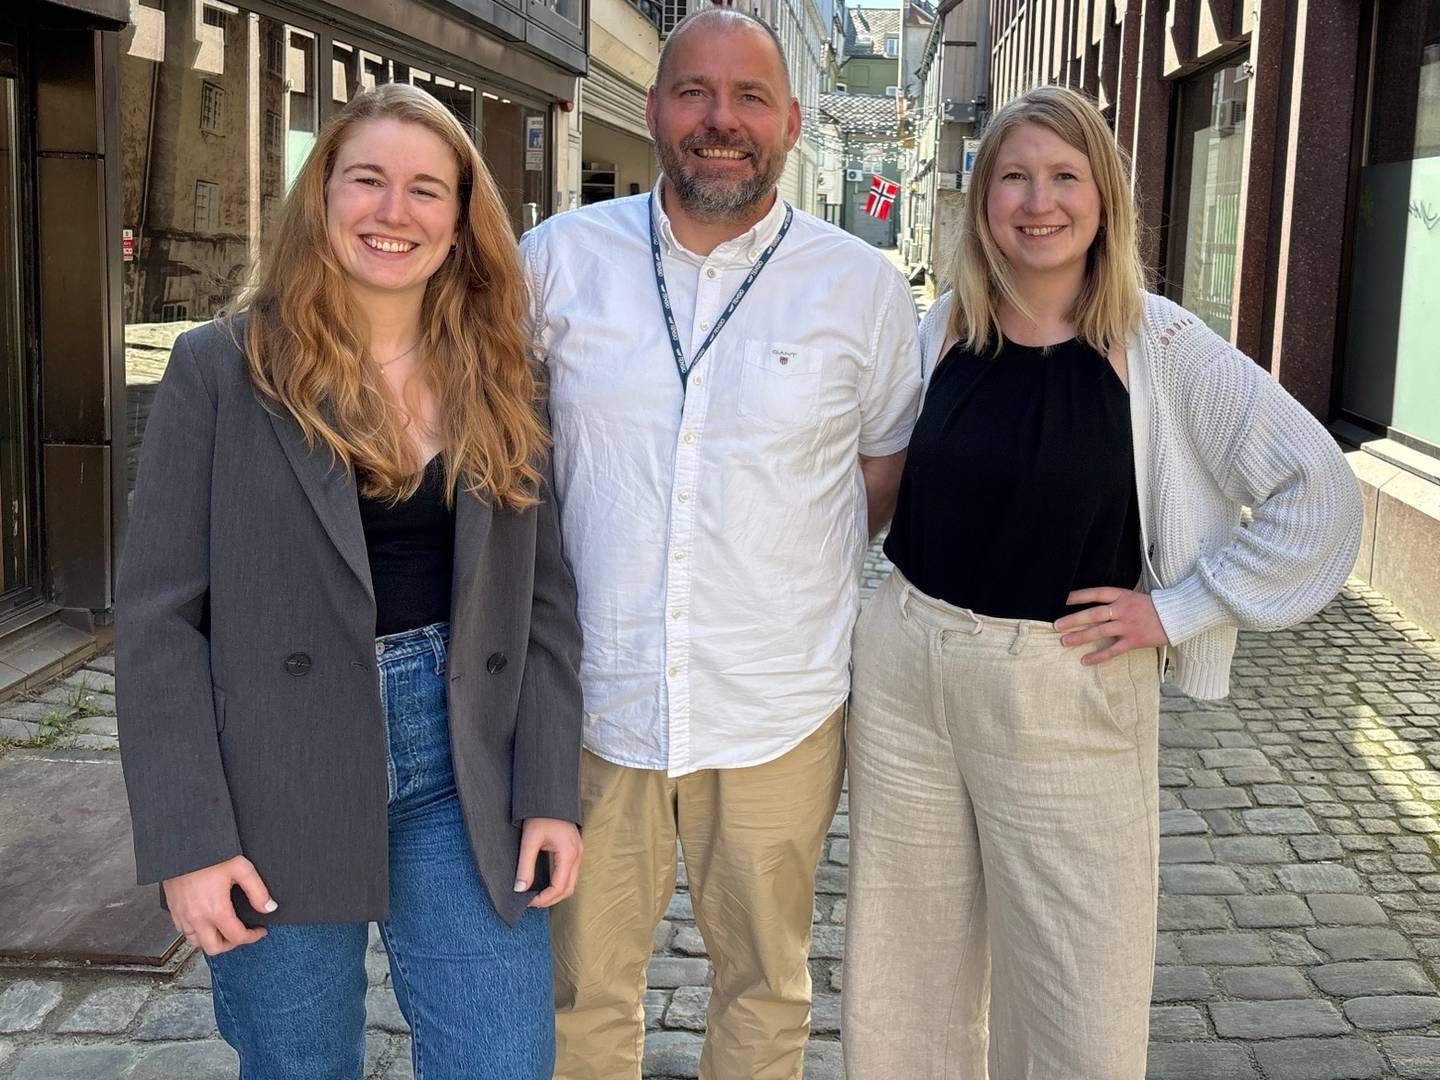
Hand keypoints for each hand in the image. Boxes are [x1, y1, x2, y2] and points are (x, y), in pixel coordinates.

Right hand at [162, 855, 276, 955]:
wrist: (184, 846)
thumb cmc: (211, 854)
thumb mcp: (241, 868)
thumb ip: (258, 891)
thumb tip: (269, 908)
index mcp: (215, 910)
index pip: (236, 937)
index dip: (252, 937)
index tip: (259, 931)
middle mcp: (196, 917)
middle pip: (214, 948)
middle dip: (231, 944)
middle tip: (241, 933)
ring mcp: (182, 915)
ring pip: (196, 942)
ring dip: (211, 939)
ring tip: (224, 928)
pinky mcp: (172, 909)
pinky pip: (183, 930)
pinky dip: (195, 931)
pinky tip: (205, 920)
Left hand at [515, 817, 581, 908]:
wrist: (550, 796)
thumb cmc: (540, 815)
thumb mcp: (529, 841)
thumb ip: (525, 866)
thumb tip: (520, 889)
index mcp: (568, 854)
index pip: (559, 887)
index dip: (544, 898)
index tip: (528, 901)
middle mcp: (577, 855)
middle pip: (569, 888)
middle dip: (551, 899)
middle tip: (533, 902)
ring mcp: (578, 852)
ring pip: (571, 882)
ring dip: (556, 892)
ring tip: (538, 894)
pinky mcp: (575, 849)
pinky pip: (570, 873)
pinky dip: (559, 882)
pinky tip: (546, 882)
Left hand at [1054, 587, 1169, 664]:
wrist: (1179, 615)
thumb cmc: (1156, 606)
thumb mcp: (1135, 597)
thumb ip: (1118, 601)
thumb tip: (1097, 608)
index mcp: (1123, 596)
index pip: (1096, 593)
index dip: (1079, 596)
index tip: (1063, 599)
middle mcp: (1123, 610)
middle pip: (1093, 614)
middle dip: (1073, 620)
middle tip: (1056, 625)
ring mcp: (1128, 625)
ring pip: (1099, 631)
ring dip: (1080, 637)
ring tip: (1064, 641)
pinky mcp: (1134, 640)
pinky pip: (1112, 650)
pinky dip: (1098, 656)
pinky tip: (1084, 660)